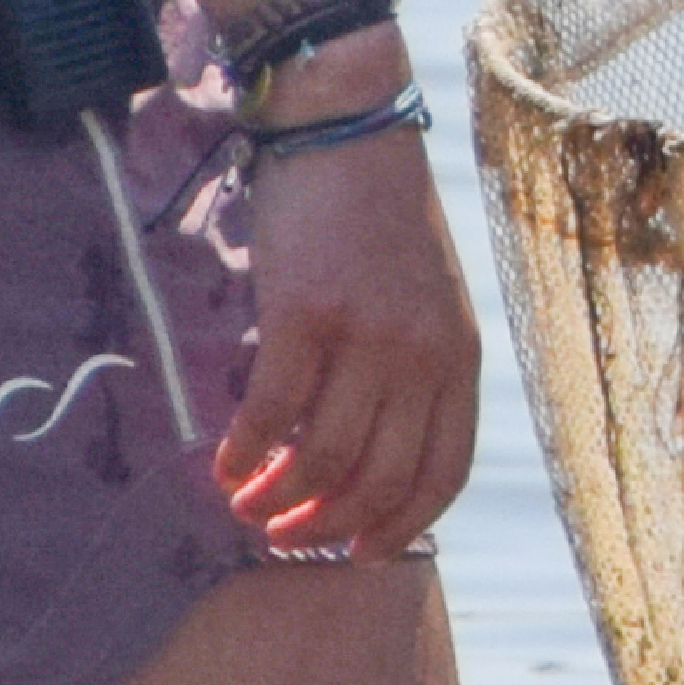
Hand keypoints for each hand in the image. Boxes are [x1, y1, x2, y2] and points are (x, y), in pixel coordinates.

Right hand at [216, 113, 479, 558]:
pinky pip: (271, 413)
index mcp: (460, 360)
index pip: (442, 474)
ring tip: (245, 508)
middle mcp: (422, 358)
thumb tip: (371, 450)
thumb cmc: (380, 219)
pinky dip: (242, 452)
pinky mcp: (306, 316)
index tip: (357, 553)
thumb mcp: (428, 300)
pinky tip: (223, 465)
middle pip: (378, 481)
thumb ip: (416, 370)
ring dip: (277, 500)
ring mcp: (367, 339)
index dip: (399, 526)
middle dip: (325, 528)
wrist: (348, 131)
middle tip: (282, 539)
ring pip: (322, 459)